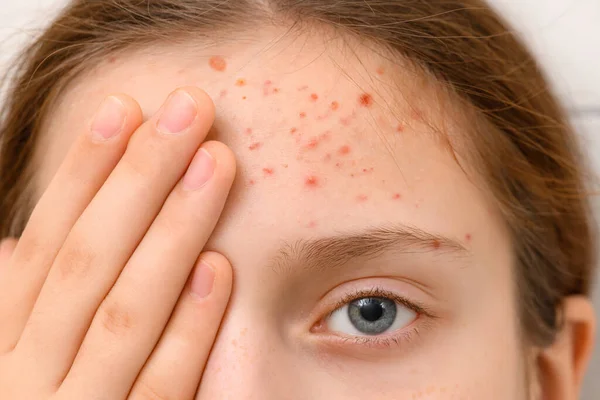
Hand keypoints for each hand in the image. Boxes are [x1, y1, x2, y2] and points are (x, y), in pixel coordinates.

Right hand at [0, 87, 235, 399]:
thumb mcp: (13, 356)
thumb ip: (21, 305)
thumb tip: (18, 240)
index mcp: (1, 341)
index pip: (48, 239)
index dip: (84, 172)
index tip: (125, 108)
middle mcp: (25, 372)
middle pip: (89, 258)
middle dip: (139, 177)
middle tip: (189, 109)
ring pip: (123, 310)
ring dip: (174, 232)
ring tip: (215, 164)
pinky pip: (158, 386)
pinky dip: (188, 328)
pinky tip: (220, 269)